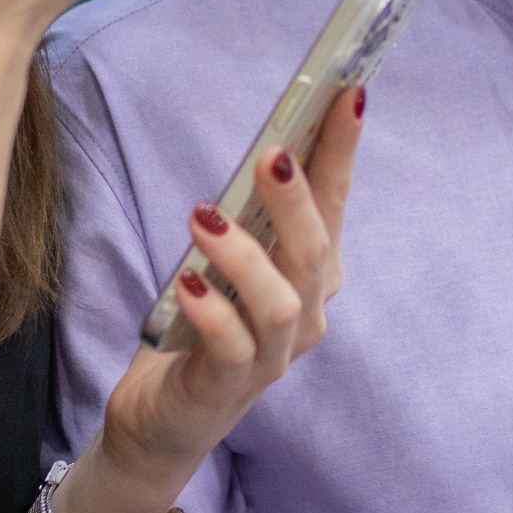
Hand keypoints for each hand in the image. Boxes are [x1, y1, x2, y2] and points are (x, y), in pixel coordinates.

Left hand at [55, 87, 362, 512]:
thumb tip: (264, 146)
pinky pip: (232, 347)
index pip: (336, 203)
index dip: (342, 149)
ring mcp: (272, 356)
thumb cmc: (199, 326)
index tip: (349, 92)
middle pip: (316, 251)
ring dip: (246, 254)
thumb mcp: (225, 261)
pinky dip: (213, 310)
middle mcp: (305, 315)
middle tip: (270, 152)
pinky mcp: (227, 387)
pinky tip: (186, 280)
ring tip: (203, 216)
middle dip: (298, 198)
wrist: (163, 419)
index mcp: (311, 276)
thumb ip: (247, 216)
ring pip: (283, 301)